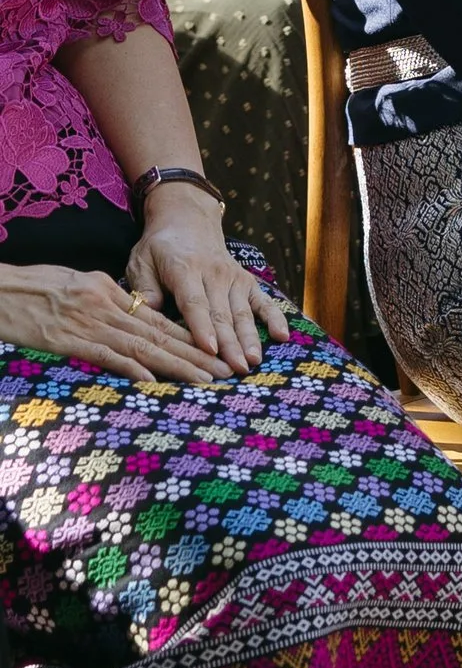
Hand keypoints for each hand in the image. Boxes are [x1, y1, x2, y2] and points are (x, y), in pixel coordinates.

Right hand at [0, 256, 229, 385]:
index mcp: (110, 291)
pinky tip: (153, 380)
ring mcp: (88, 321)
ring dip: (177, 365)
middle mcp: (106, 304)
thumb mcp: (75, 286)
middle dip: (197, 354)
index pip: (158, 319)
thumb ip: (103, 303)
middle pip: (160, 333)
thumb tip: (127, 317)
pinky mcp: (67, 338)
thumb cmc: (30, 288)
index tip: (215, 353)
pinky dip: (131, 367)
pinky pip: (106, 354)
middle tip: (226, 372)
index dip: (189, 338)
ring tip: (206, 379)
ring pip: (143, 345)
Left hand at [127, 190, 288, 374]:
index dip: (202, 327)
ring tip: (253, 361)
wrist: (187, 220)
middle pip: (222, 314)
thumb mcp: (141, 261)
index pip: (195, 303)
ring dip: (249, 338)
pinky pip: (263, 302)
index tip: (210, 349)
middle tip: (235, 369)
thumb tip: (145, 310)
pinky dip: (275, 318)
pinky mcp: (247, 281)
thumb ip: (144, 287)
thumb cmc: (159, 248)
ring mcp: (234, 277)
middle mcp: (214, 274)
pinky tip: (283, 336)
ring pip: (242, 313)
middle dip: (229, 343)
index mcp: (185, 270)